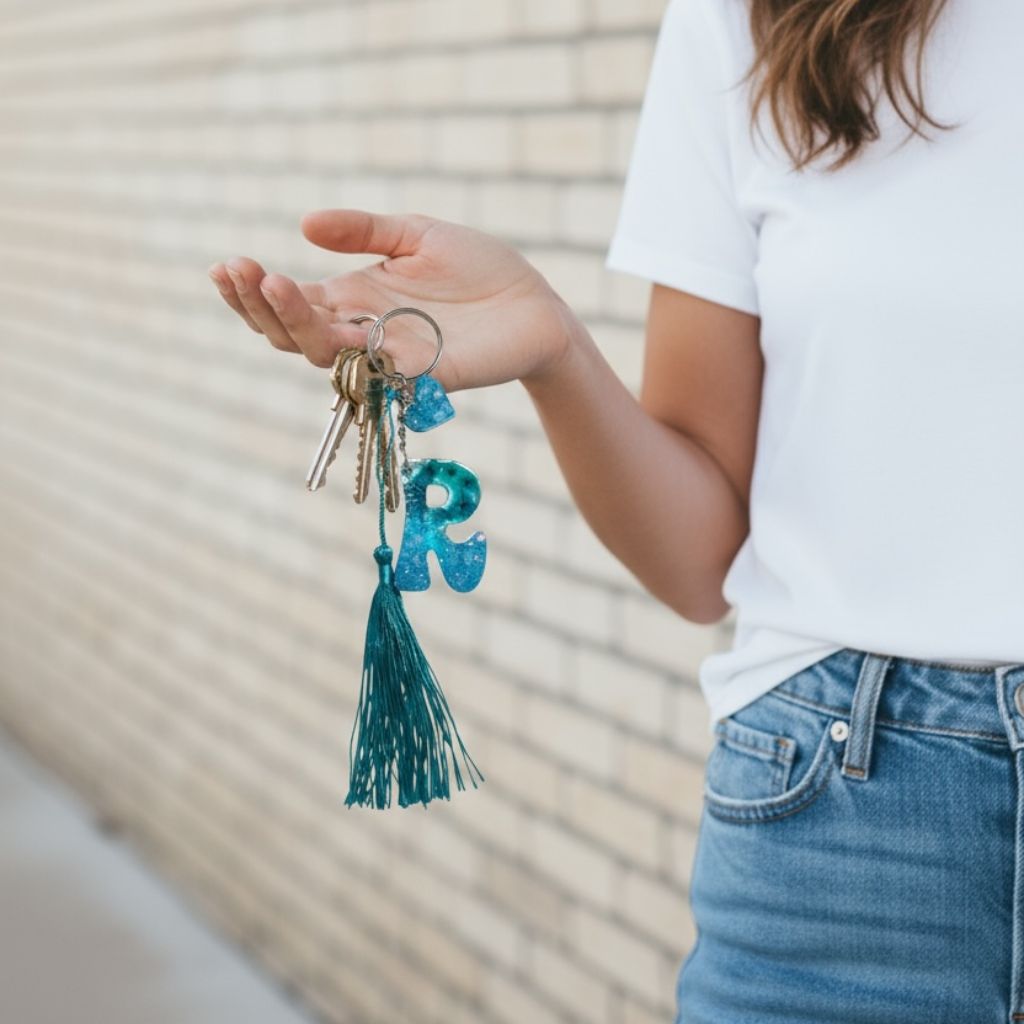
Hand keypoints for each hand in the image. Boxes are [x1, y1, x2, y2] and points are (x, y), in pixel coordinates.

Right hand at [208, 209, 582, 391]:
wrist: (534, 303)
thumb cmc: (479, 269)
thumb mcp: (415, 234)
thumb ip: (364, 230)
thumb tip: (304, 223)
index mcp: (353, 300)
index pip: (289, 305)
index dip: (253, 291)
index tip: (227, 264)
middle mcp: (361, 333)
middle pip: (292, 335)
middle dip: (259, 307)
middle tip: (239, 271)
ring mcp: (389, 357)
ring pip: (325, 356)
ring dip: (295, 324)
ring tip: (276, 284)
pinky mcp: (424, 374)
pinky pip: (377, 371)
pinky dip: (352, 351)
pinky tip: (333, 320)